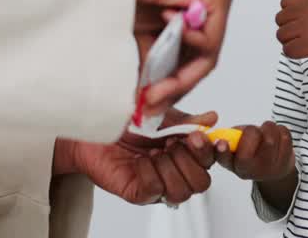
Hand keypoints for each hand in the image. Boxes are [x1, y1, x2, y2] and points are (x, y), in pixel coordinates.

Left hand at [54, 110, 218, 204]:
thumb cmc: (127, 123)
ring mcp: (157, 185)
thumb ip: (188, 120)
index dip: (209, 151)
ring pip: (181, 191)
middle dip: (189, 160)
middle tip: (172, 142)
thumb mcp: (163, 115)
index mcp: (184, 153)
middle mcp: (173, 172)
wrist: (96, 128)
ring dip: (169, 167)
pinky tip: (141, 160)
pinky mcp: (137, 193)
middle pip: (201, 183)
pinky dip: (150, 173)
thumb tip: (211, 118)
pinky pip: (154, 190)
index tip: (198, 136)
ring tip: (154, 151)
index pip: (209, 162)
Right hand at [131, 0, 233, 114]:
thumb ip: (150, 67)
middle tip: (151, 104)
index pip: (191, 60)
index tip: (151, 106)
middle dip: (175, 86)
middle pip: (200, 59)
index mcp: (190, 15)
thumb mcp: (139, 39)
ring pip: (206, 52)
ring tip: (153, 84)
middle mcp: (207, 7)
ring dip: (179, 74)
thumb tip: (148, 104)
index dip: (172, 87)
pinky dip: (189, 42)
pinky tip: (167, 28)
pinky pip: (209, 35)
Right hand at [214, 121, 294, 181]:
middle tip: (253, 133)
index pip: (224, 158)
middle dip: (253, 130)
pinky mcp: (286, 161)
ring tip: (265, 133)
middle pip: (252, 138)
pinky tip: (276, 137)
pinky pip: (284, 135)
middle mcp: (250, 170)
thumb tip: (232, 132)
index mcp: (233, 164)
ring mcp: (269, 167)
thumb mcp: (236, 148)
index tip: (221, 142)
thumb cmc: (252, 154)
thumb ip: (231, 137)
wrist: (274, 170)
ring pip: (270, 136)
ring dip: (268, 128)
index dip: (222, 150)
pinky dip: (280, 130)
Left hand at [276, 0, 307, 103]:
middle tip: (301, 38)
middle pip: (280, 18)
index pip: (285, 1)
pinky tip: (307, 54)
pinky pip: (287, 50)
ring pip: (281, 35)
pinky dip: (293, 55)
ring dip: (290, 43)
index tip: (298, 23)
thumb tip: (288, 12)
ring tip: (305, 46)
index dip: (288, 14)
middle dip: (287, 30)